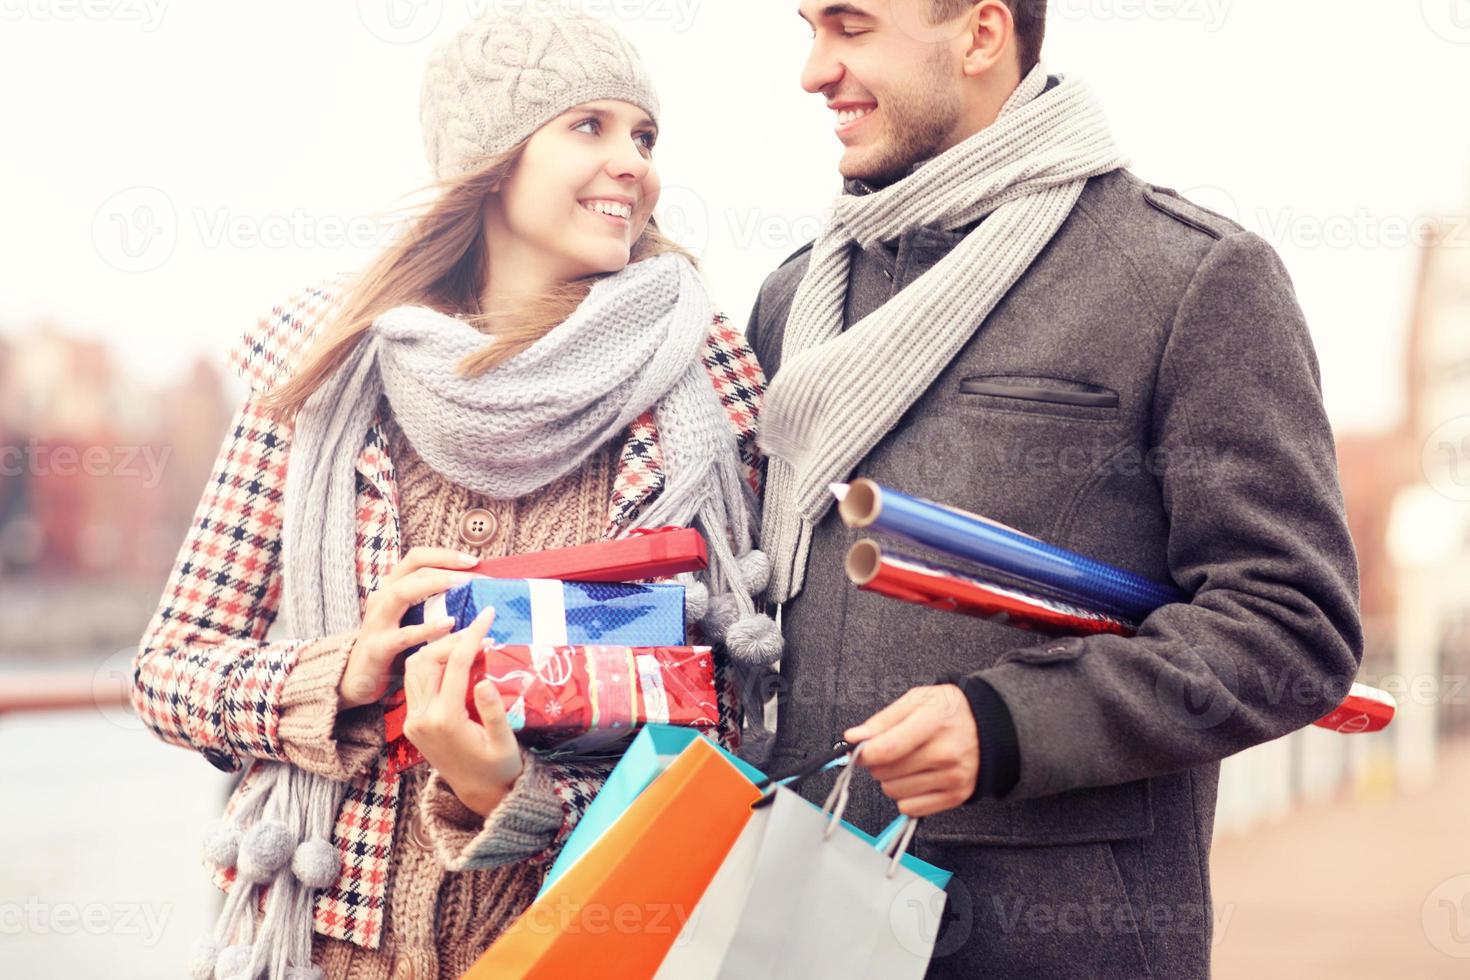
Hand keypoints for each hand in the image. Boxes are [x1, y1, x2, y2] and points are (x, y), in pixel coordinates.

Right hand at [338, 546, 482, 709]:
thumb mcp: (412, 619)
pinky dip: (427, 629)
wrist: (359, 678)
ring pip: (402, 593)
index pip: (416, 559)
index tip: (473, 561)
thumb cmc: (394, 645)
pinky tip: (449, 624)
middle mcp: (382, 598)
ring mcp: (376, 621)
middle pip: (414, 571)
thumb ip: (434, 603)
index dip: (444, 555)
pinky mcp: (377, 647)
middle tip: (477, 577)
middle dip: (447, 569)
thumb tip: (474, 593)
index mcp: (392, 587)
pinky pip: (403, 635)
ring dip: (434, 585)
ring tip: (462, 585)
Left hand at [401, 606, 523, 816]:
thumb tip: (483, 680)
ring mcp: (413, 721)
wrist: (478, 793)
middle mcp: (422, 718)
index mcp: (446, 720)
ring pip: (414, 667)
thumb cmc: (499, 767)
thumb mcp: (504, 742)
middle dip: (452, 638)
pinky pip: (414, 682)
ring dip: (438, 648)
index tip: (488, 615)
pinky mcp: (412, 722)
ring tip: (466, 641)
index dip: (473, 635)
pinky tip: (452, 659)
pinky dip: (430, 663)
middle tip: (479, 629)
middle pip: (427, 659)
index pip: (456, 665)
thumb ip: (493, 712)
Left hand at [843, 684, 979, 817]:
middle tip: (891, 750)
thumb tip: (854, 738)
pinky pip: (910, 808)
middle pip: (886, 772)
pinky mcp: (956, 797)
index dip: (865, 753)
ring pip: (894, 792)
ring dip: (892, 779)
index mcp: (934, 723)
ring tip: (907, 762)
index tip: (860, 750)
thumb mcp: (917, 700)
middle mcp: (946, 754)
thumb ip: (882, 720)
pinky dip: (906, 796)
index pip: (889, 748)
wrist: (990, 725)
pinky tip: (916, 778)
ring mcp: (953, 778)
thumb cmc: (948, 710)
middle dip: (879, 763)